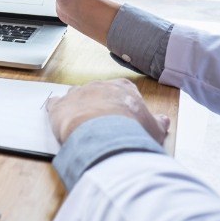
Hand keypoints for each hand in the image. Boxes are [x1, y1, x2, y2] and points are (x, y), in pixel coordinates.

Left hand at [46, 79, 169, 143]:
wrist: (104, 134)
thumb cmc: (132, 130)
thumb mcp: (154, 129)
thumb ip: (158, 123)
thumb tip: (163, 120)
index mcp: (123, 88)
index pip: (122, 89)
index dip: (121, 103)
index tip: (122, 114)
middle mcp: (98, 86)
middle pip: (98, 92)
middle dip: (99, 104)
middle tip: (101, 122)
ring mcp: (77, 94)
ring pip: (76, 96)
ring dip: (77, 106)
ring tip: (80, 122)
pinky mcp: (59, 106)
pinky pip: (55, 104)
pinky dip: (56, 110)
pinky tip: (59, 118)